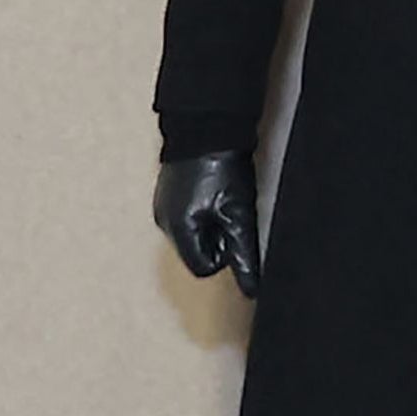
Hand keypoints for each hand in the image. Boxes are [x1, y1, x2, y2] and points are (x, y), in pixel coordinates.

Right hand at [154, 150, 262, 297]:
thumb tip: (252, 289)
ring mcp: (164, 206)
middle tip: (232, 208)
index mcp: (179, 230)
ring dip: (213, 222)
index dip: (226, 254)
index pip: (204, 268)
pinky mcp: (169, 193)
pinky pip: (189, 215)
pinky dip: (205, 209)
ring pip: (195, 233)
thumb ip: (244, 253)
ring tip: (224, 195)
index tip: (236, 227)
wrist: (207, 126)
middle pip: (198, 251)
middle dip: (219, 237)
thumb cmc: (224, 167)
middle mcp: (164, 221)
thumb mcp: (239, 212)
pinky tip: (215, 187)